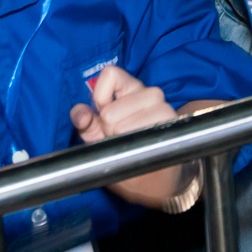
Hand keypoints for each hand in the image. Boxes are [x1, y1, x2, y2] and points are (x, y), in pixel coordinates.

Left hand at [74, 67, 205, 212]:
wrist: (153, 177)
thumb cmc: (124, 149)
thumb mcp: (97, 134)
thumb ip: (84, 120)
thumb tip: (81, 115)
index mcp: (131, 88)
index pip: (110, 74)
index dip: (100, 97)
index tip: (105, 114)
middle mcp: (150, 92)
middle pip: (109, 110)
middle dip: (109, 128)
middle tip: (121, 137)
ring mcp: (163, 107)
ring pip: (121, 125)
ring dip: (120, 139)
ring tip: (131, 144)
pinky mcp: (170, 123)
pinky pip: (136, 134)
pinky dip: (131, 146)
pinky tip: (140, 148)